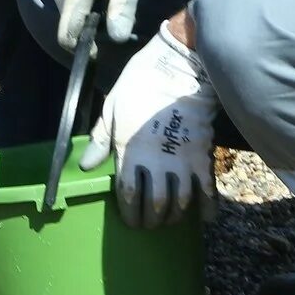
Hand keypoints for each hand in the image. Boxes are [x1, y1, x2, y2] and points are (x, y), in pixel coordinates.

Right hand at [54, 0, 148, 48]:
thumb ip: (121, 10)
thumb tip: (116, 39)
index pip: (66, 37)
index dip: (84, 48)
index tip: (106, 45)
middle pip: (69, 27)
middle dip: (90, 33)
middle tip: (117, 21)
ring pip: (71, 17)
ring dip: (90, 20)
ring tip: (115, 5)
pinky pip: (73, 6)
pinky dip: (89, 9)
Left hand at [80, 23, 216, 228]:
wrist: (177, 70)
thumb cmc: (138, 87)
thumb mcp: (111, 110)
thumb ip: (100, 141)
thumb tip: (87, 166)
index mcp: (130, 153)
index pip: (128, 195)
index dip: (129, 213)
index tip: (129, 221)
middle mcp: (157, 164)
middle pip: (155, 204)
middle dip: (151, 219)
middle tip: (148, 224)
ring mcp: (183, 162)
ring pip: (180, 202)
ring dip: (174, 216)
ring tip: (169, 219)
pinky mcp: (203, 157)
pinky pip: (208, 190)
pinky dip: (207, 208)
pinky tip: (203, 219)